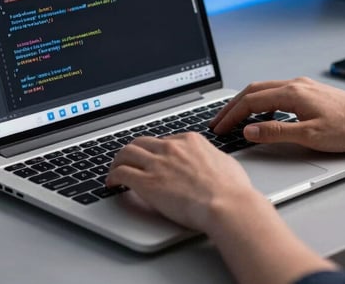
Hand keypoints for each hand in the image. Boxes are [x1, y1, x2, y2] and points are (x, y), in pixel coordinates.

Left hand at [106, 133, 263, 232]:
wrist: (227, 204)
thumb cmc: (232, 190)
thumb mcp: (225, 163)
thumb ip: (212, 159)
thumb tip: (211, 162)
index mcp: (190, 141)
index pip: (164, 140)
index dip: (154, 150)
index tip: (151, 158)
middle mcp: (171, 148)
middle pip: (141, 142)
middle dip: (132, 151)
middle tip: (127, 161)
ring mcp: (158, 164)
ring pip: (126, 153)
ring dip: (118, 161)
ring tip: (115, 171)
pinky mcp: (147, 182)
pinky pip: (121, 173)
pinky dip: (112, 176)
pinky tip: (111, 183)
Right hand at [211, 77, 344, 152]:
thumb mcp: (310, 136)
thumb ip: (276, 133)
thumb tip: (249, 131)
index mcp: (292, 93)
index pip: (250, 102)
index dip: (231, 115)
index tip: (219, 127)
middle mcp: (295, 84)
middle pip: (253, 91)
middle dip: (232, 107)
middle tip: (218, 122)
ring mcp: (302, 86)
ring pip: (264, 90)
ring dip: (246, 104)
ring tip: (234, 119)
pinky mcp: (309, 91)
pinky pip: (276, 92)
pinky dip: (261, 102)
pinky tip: (262, 116)